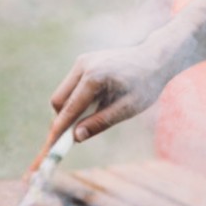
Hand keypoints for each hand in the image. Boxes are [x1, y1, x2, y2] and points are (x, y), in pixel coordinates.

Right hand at [33, 45, 172, 168]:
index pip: (69, 110)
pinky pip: (72, 86)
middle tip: (72, 139)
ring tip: (97, 114)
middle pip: (58, 101)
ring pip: (63, 93)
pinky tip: (100, 100)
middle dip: (62, 121)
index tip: (50, 148)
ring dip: (71, 109)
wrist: (155, 57)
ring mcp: (82, 61)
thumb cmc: (146, 84)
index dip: (58, 131)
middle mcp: (84, 65)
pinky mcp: (84, 61)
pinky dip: (77, 99)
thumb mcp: (129, 108)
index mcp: (95, 76)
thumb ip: (101, 122)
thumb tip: (76, 137)